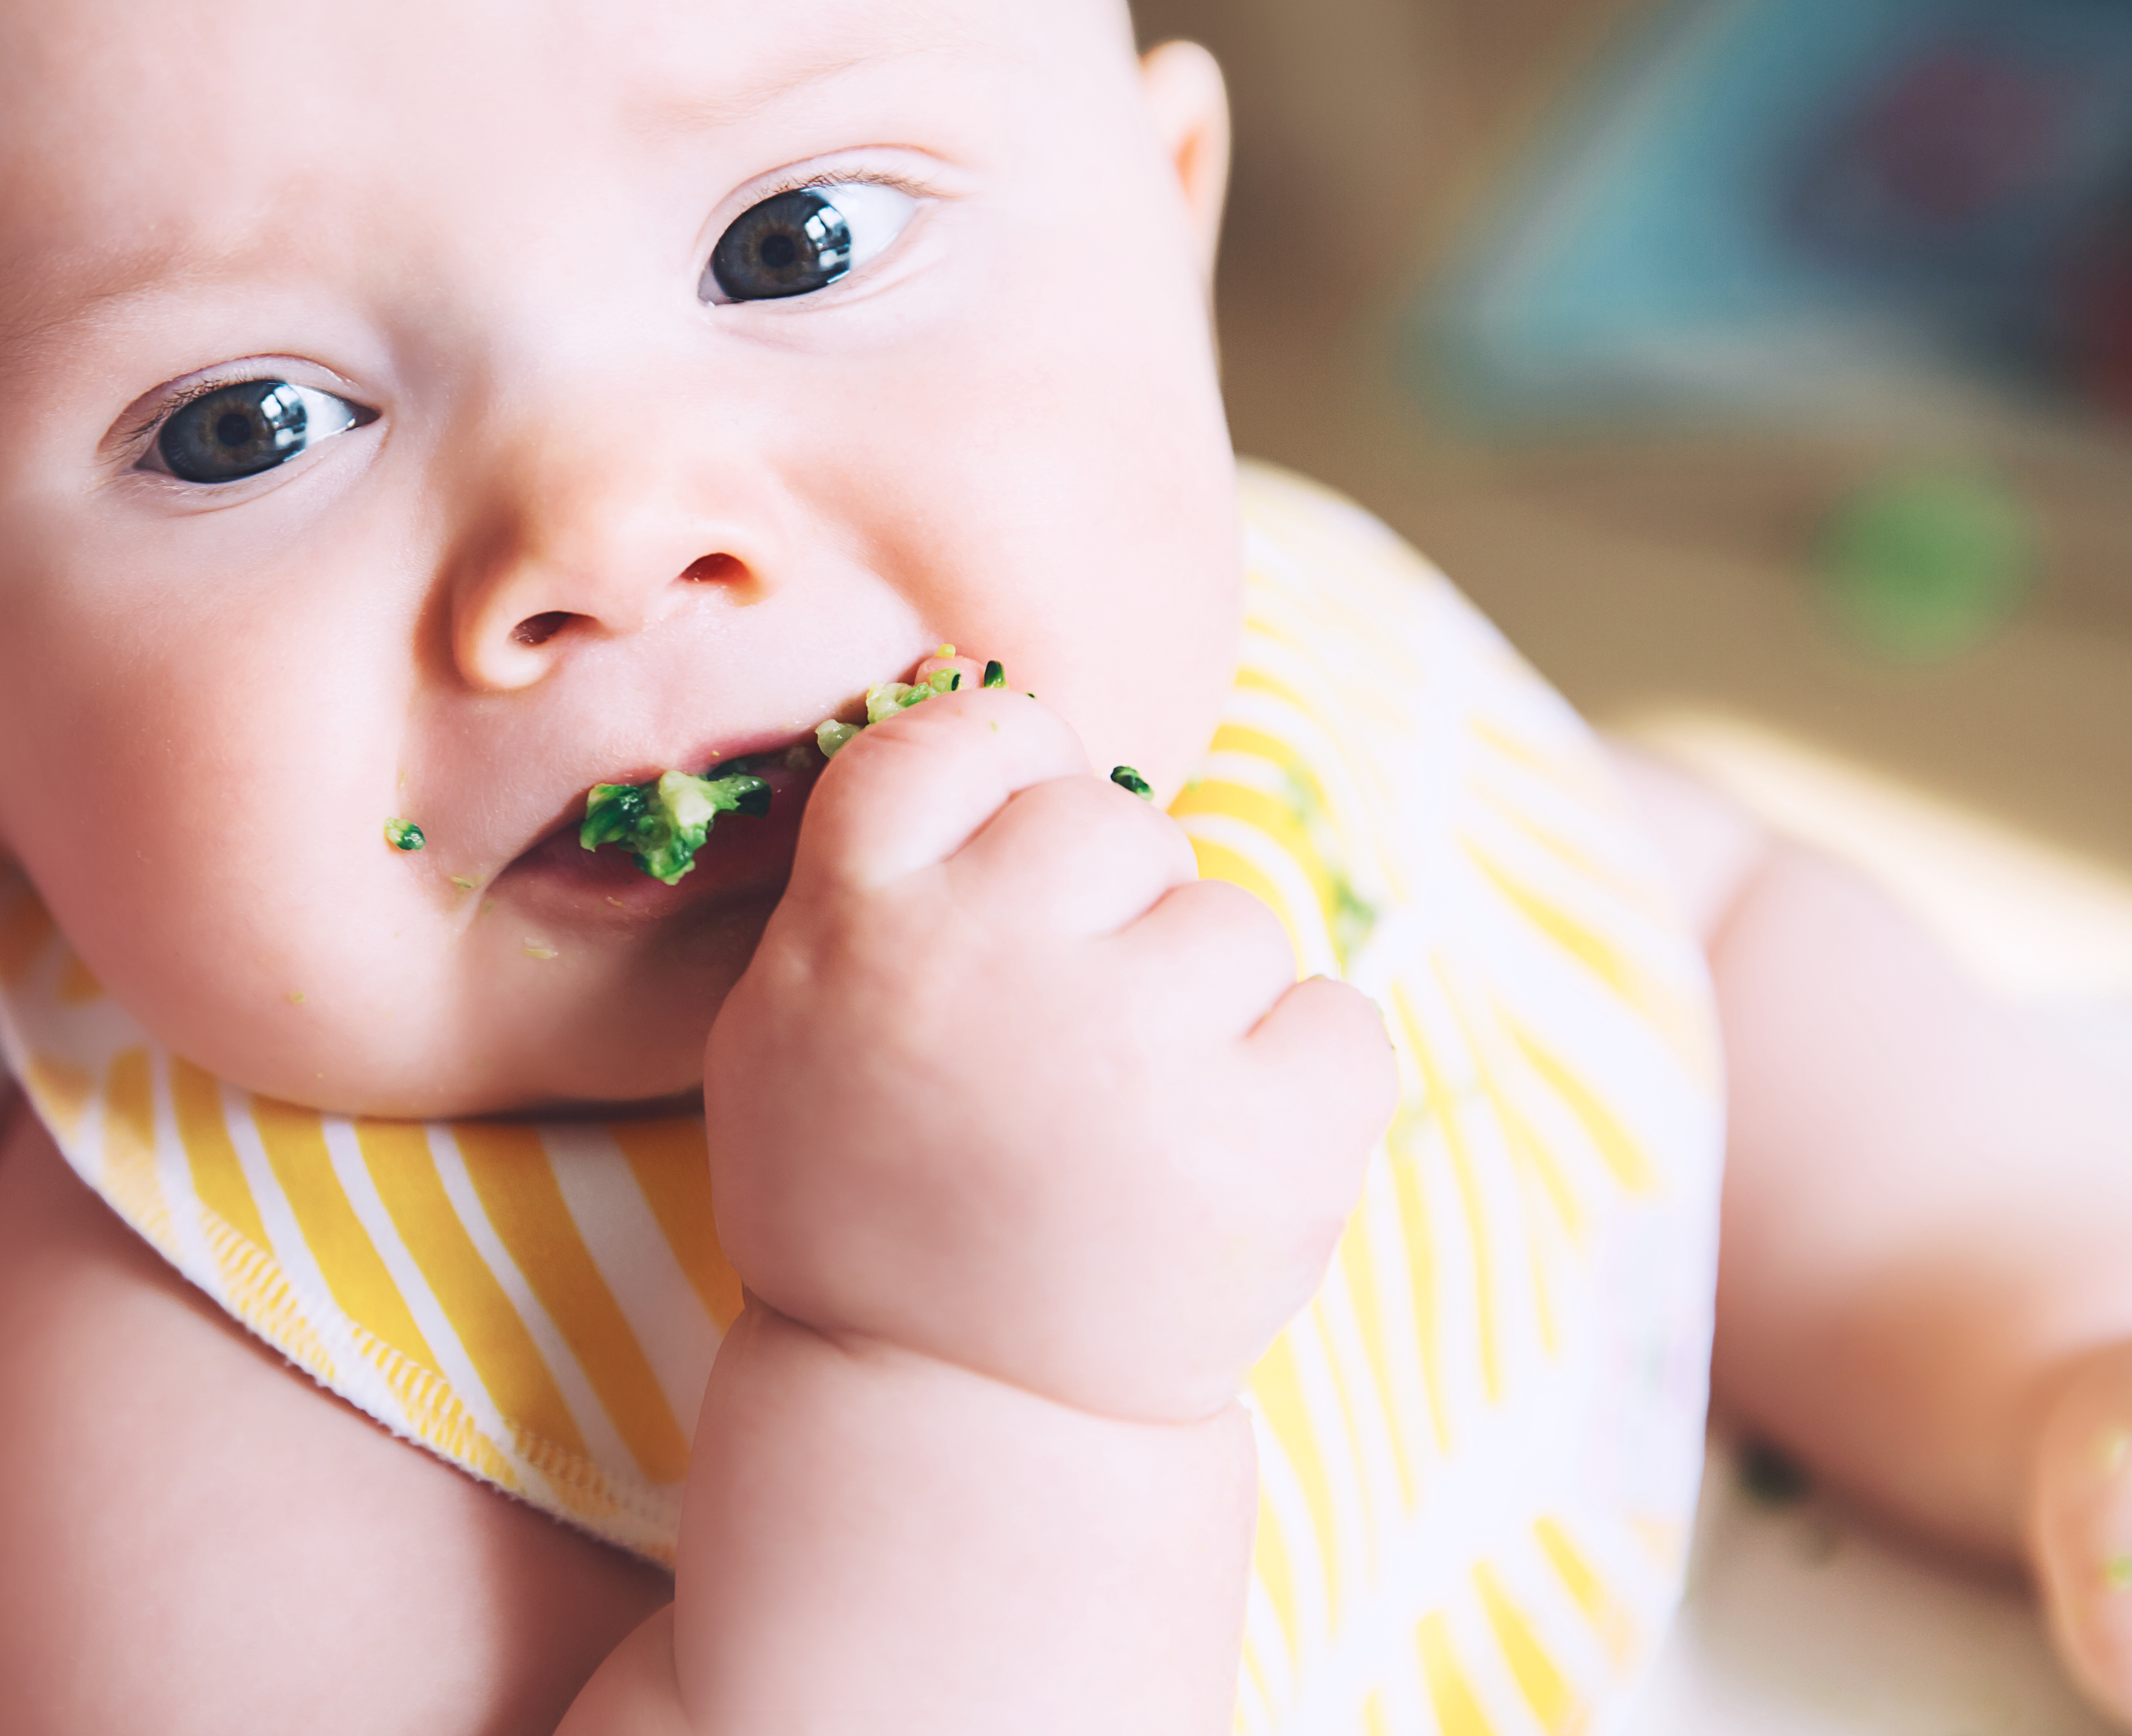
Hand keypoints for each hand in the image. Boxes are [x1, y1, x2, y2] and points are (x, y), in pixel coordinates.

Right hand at [700, 678, 1396, 1423]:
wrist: (957, 1408)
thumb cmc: (873, 1197)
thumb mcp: (789, 1024)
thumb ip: (867, 881)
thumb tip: (996, 723)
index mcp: (864, 927)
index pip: (958, 735)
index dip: (1007, 762)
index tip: (1015, 837)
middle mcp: (996, 962)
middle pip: (1113, 822)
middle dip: (1112, 907)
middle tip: (1068, 1039)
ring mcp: (1142, 1050)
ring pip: (1234, 922)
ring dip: (1206, 1006)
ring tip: (1134, 1127)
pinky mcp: (1271, 1138)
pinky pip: (1342, 1020)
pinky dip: (1306, 1083)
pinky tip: (1225, 1156)